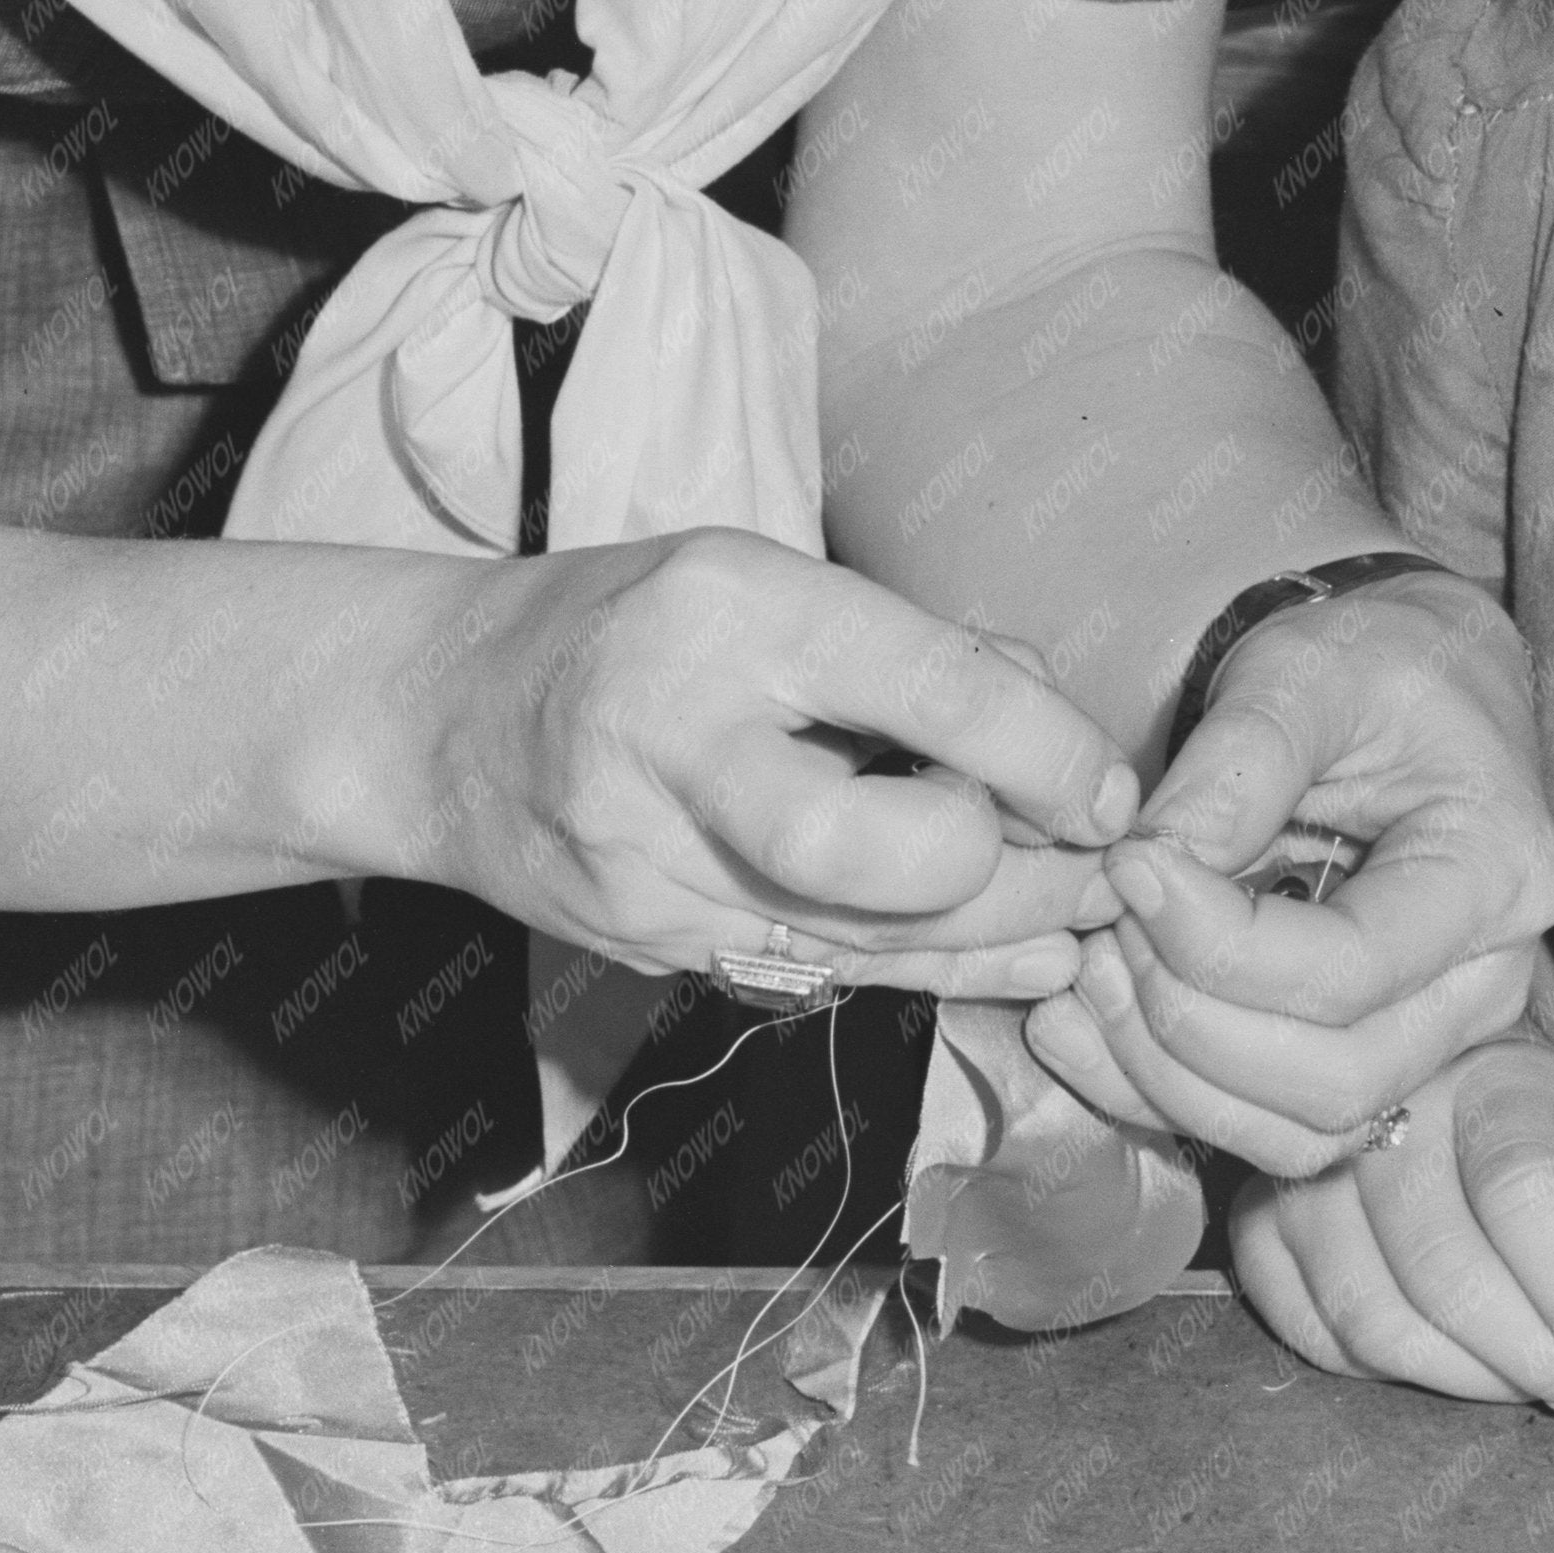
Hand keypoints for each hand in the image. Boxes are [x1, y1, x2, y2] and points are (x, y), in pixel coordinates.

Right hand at [419, 535, 1124, 997]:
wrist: (442, 719)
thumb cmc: (628, 624)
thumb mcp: (761, 578)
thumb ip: (904, 648)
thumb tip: (1052, 729)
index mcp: (725, 611)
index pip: (927, 688)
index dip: (1048, 752)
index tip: (1111, 786)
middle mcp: (678, 740)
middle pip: (885, 855)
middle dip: (1014, 872)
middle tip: (1090, 858)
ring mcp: (654, 865)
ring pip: (867, 940)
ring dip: (1001, 937)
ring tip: (1084, 912)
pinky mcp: (653, 947)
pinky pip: (825, 974)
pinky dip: (933, 970)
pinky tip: (1017, 959)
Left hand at [1020, 565, 1553, 1171]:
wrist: (1408, 687)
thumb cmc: (1373, 668)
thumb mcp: (1305, 673)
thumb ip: (1234, 767)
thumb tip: (1146, 868)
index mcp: (1492, 875)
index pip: (1352, 968)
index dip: (1219, 942)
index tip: (1129, 865)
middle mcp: (1481, 983)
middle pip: (1332, 1080)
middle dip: (1188, 1020)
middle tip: (1105, 925)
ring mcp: (1430, 1039)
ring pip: (1297, 1128)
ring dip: (1166, 1073)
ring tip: (1086, 971)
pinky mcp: (1361, 1059)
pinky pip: (1263, 1130)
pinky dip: (1159, 1094)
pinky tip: (1078, 1027)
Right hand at [1228, 1043, 1553, 1416]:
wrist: (1464, 1107)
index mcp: (1500, 1081)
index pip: (1525, 1191)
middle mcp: (1389, 1109)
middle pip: (1444, 1265)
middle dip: (1537, 1358)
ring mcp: (1311, 1170)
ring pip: (1372, 1313)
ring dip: (1469, 1381)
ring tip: (1536, 1382)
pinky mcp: (1261, 1227)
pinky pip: (1312, 1334)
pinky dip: (1390, 1378)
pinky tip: (1453, 1364)